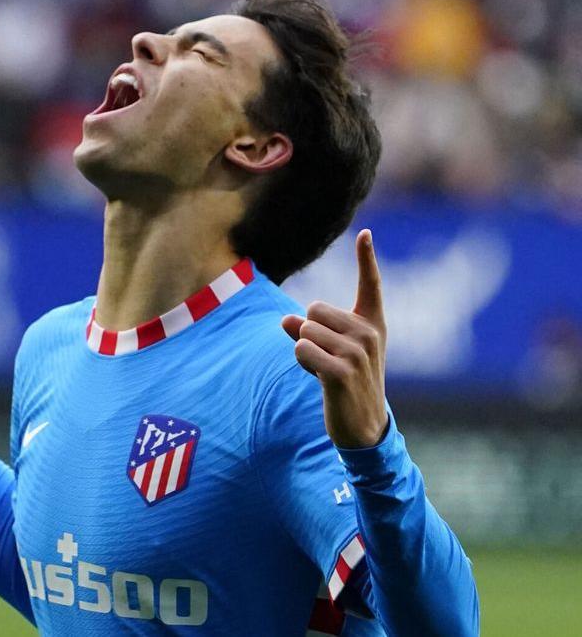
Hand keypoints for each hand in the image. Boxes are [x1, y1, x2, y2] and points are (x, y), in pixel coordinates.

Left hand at [281, 229, 387, 448]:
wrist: (363, 426)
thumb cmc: (345, 384)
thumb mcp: (330, 353)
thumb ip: (307, 331)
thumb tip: (286, 319)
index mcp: (372, 324)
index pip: (370, 285)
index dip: (366, 258)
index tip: (365, 233)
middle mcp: (369, 333)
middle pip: (314, 308)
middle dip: (308, 331)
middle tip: (325, 358)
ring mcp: (358, 352)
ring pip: (305, 328)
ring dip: (303, 349)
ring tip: (323, 370)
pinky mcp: (342, 371)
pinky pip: (301, 348)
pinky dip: (301, 360)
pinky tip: (319, 377)